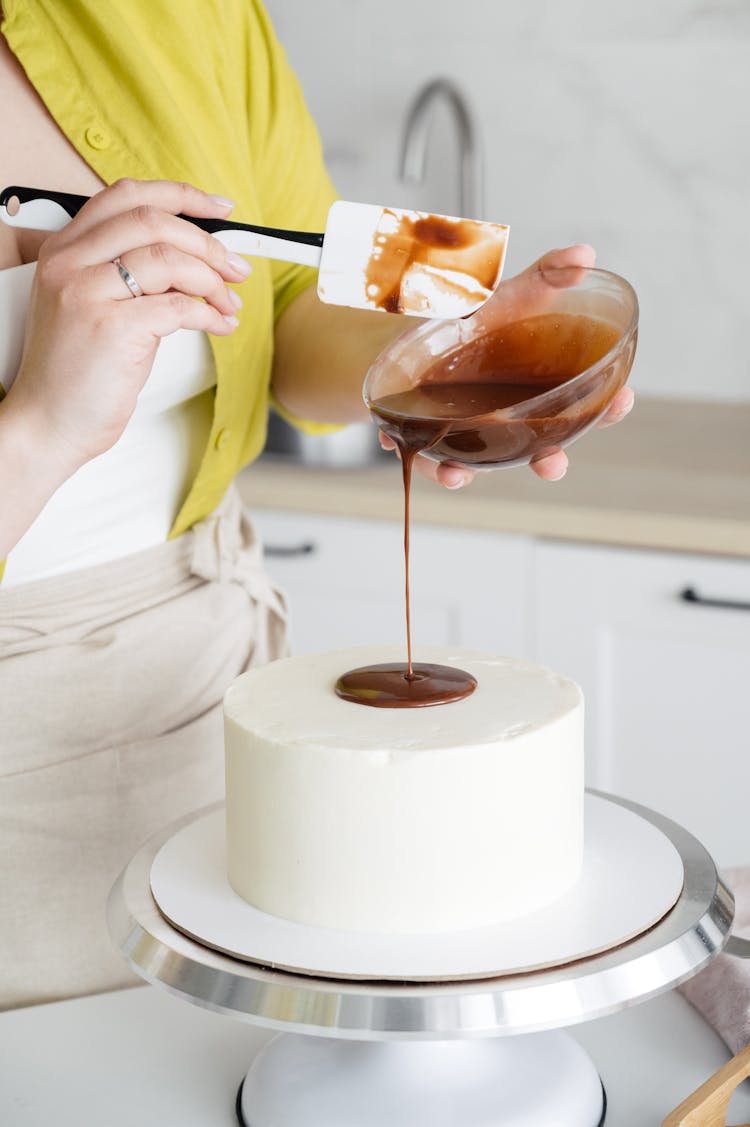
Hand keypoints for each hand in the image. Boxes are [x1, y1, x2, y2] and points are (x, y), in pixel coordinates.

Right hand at [5, 178, 248, 477]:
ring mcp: (87, 294)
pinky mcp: (112, 329)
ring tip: (228, 304)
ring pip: (169, 261)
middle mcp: (70, 264)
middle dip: (207, 243)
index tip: (219, 208)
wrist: (49, 423)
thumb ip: (130, 275)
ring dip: (212, 282)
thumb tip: (194, 259)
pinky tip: (219, 326)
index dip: (181, 196)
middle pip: (153, 222)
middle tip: (235, 267)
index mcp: (64, 251)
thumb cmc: (74, 373)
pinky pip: (177, 307)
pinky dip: (209, 316)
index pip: (126, 197)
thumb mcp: (93, 308)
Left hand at [379, 243, 634, 487]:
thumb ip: (549, 275)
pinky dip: (442, 470)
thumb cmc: (476, 320)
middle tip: (555, 463)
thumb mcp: (512, 294)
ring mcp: (472, 431)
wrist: (416, 329)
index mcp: (539, 388)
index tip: (622, 400)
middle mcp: (510, 418)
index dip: (605, 408)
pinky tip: (449, 470)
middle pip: (539, 447)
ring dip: (484, 471)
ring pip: (487, 461)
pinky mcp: (433, 439)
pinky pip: (437, 462)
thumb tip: (585, 255)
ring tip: (473, 475)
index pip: (582, 405)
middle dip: (550, 460)